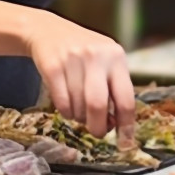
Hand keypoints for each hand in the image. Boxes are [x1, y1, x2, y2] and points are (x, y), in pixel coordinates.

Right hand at [23, 13, 135, 144]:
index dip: (126, 125)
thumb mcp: (105, 62)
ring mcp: (73, 59)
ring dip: (79, 117)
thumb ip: (113, 88)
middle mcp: (97, 56)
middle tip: (97, 132)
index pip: (126, 98)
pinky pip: (61, 102)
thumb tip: (116, 124)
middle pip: (98, 105)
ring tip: (79, 109)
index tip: (125, 143)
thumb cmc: (83, 53)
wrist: (49, 30)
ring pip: (78, 106)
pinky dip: (65, 112)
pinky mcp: (52, 65)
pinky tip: (67, 104)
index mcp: (116, 57)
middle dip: (98, 127)